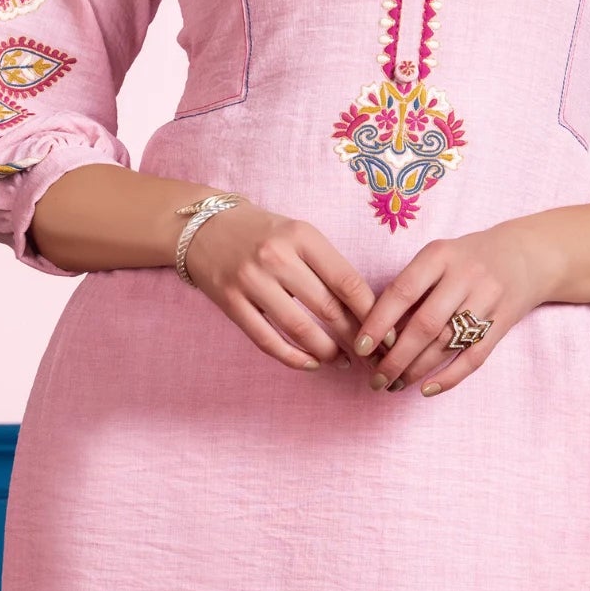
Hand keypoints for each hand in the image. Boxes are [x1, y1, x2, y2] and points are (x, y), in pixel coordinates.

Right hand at [183, 203, 373, 370]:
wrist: (203, 226)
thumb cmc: (262, 233)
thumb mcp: (299, 234)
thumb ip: (327, 266)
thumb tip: (365, 311)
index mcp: (302, 236)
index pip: (347, 282)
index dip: (372, 314)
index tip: (386, 336)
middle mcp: (277, 257)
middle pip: (328, 308)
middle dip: (355, 338)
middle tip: (371, 357)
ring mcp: (251, 280)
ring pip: (300, 329)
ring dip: (327, 352)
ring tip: (342, 361)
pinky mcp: (230, 302)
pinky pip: (267, 340)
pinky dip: (293, 358)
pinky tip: (310, 364)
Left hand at [357, 222, 557, 396]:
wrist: (526, 255)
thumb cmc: (466, 259)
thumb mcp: (437, 257)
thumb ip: (410, 286)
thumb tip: (376, 332)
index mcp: (440, 255)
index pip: (402, 292)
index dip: (378, 323)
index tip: (360, 348)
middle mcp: (465, 276)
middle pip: (425, 325)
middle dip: (396, 358)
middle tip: (376, 379)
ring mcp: (488, 300)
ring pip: (447, 344)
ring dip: (417, 370)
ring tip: (394, 385)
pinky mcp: (503, 323)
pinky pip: (474, 357)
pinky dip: (449, 377)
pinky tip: (426, 389)